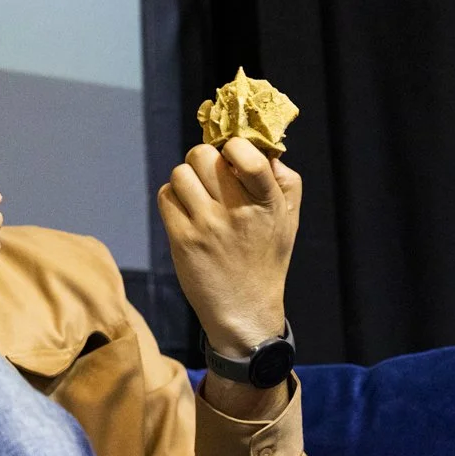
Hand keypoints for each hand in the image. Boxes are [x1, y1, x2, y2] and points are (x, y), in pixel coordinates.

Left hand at [157, 138, 301, 356]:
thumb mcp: (288, 219)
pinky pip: (166, 196)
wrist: (243, 310)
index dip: (233, 146)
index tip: (232, 155)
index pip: (248, 156)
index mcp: (268, 203)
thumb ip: (284, 180)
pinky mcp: (182, 239)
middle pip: (203, 155)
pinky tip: (186, 210)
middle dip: (203, 159)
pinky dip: (173, 197)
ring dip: (186, 178)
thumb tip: (263, 146)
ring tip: (197, 194)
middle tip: (209, 175)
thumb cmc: (265, 257)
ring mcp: (207, 226)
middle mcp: (237, 212)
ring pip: (180, 172)